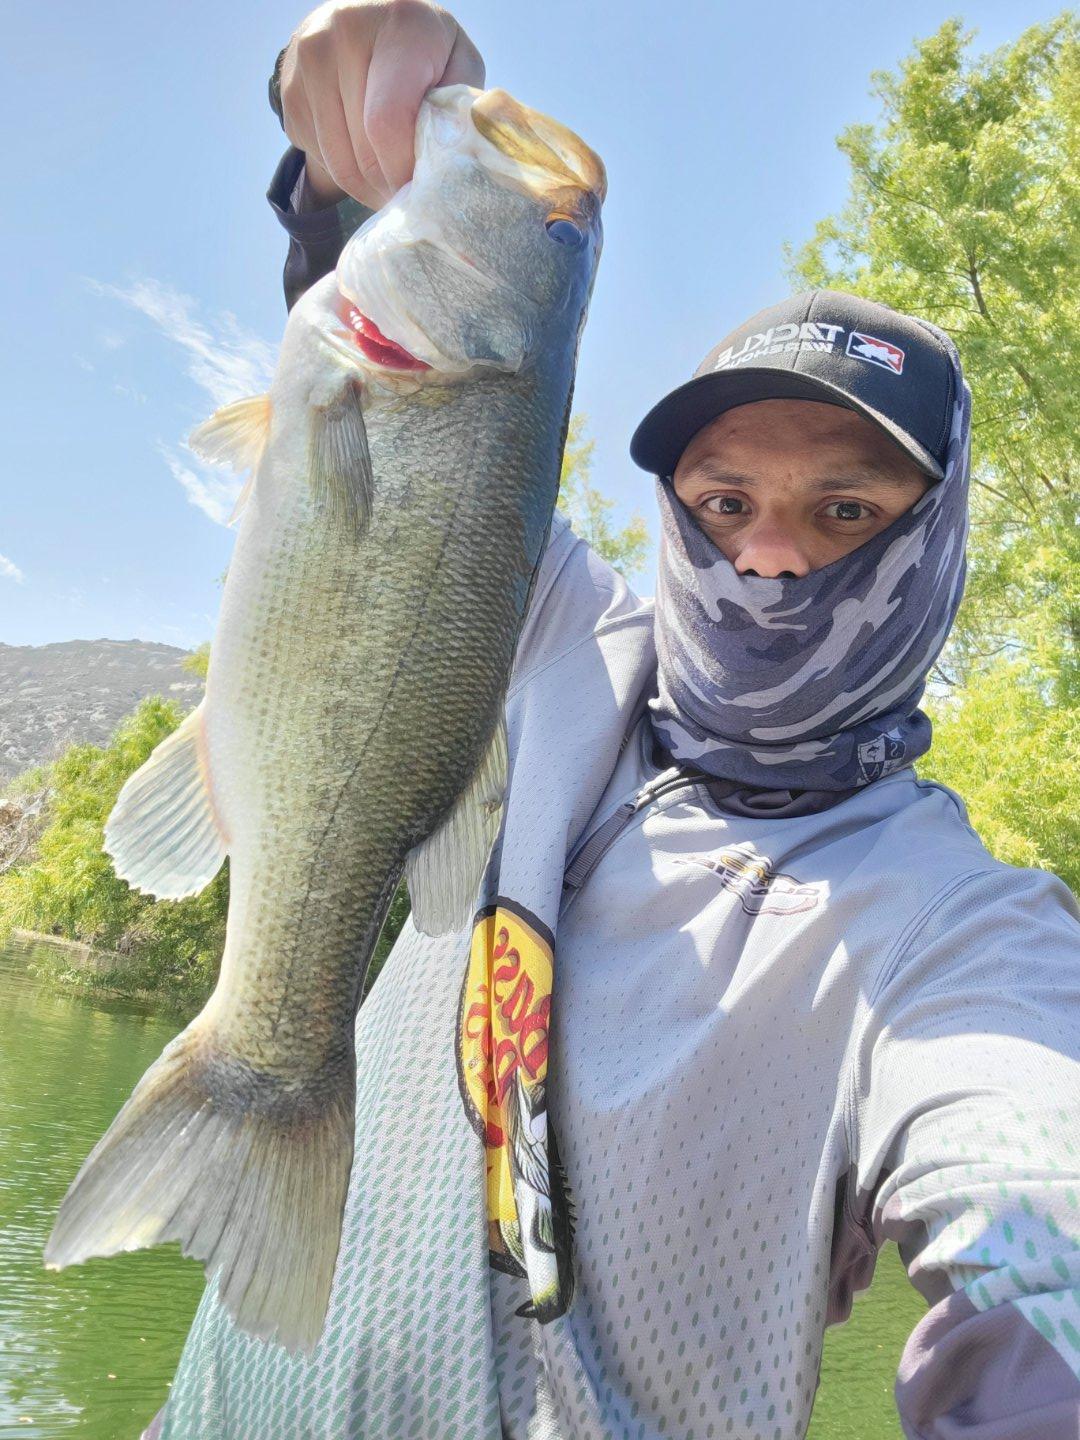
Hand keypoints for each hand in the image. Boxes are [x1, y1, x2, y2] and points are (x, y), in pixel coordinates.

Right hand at [278, 0, 485, 207]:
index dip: (403, 171)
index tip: (419, 186)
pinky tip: (363, 154)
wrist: (370, 22)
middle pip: (364, 153)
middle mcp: (345, 32)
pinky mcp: (289, 89)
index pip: (386, 124)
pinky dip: (346, 173)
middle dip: (389, 186)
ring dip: (368, 189)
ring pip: (340, 165)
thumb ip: (458, 109)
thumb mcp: (459, 66)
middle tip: (407, 192)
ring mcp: (309, 59)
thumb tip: (444, 163)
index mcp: (399, 24)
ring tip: (388, 182)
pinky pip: (320, 160)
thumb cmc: (427, 52)